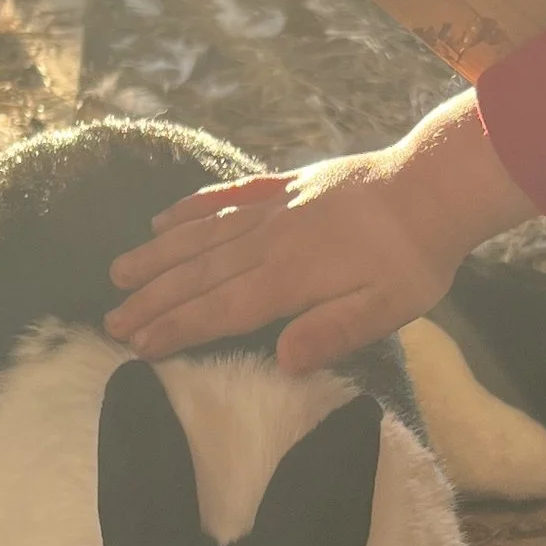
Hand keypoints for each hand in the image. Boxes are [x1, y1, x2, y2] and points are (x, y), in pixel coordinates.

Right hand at [106, 92, 532, 371]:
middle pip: (199, 274)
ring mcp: (275, 209)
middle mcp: (270, 241)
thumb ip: (333, 333)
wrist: (434, 185)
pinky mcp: (287, 186)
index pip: (220, 310)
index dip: (177, 328)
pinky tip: (167, 217)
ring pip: (203, 235)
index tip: (137, 345)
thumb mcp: (387, 309)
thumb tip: (283, 361)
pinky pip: (229, 197)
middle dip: (153, 299)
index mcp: (290, 278)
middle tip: (111, 320)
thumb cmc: (414, 257)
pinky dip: (194, 207)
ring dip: (159, 255)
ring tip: (120, 271)